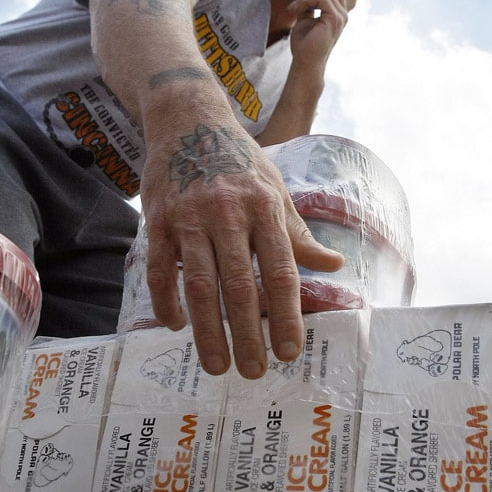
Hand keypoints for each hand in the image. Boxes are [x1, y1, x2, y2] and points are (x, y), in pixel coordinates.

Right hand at [140, 122, 343, 378]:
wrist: (187, 119)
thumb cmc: (239, 161)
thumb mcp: (276, 190)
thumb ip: (299, 234)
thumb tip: (334, 266)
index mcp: (265, 208)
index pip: (280, 273)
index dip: (285, 316)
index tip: (289, 352)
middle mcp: (228, 214)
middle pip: (239, 286)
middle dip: (247, 335)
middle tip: (255, 372)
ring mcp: (189, 217)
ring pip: (199, 285)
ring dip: (208, 331)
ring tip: (217, 366)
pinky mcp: (157, 220)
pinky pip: (161, 270)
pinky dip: (167, 302)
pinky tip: (176, 327)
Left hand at [287, 0, 361, 67]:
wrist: (305, 63)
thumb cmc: (304, 44)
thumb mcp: (306, 18)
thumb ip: (309, 3)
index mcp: (337, 10)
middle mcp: (342, 12)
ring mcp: (340, 15)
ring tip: (294, 7)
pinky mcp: (334, 19)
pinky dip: (304, 1)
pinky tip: (295, 10)